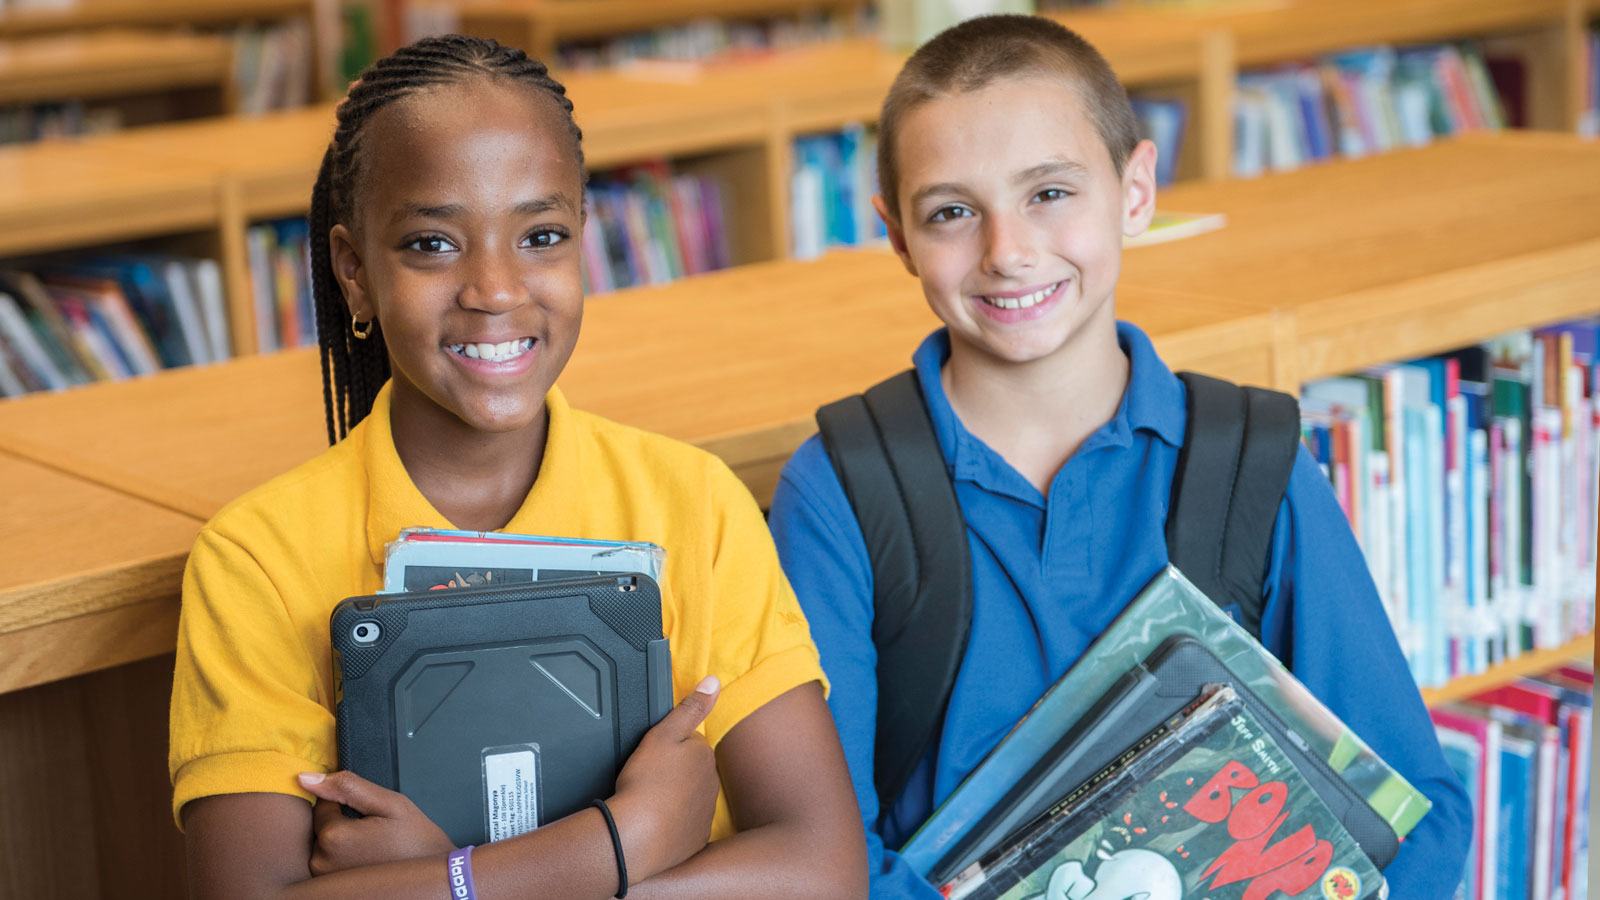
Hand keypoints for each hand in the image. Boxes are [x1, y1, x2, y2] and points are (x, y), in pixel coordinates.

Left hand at [298, 770, 456, 874]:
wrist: (431, 876)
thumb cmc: (415, 840)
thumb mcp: (389, 803)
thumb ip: (348, 786)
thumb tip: (307, 778)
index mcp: (335, 837)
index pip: (322, 805)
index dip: (347, 804)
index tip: (370, 816)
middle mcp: (322, 862)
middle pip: (320, 826)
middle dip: (342, 823)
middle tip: (373, 832)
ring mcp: (325, 878)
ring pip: (323, 844)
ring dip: (341, 841)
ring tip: (371, 848)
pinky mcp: (331, 890)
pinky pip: (327, 863)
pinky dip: (342, 858)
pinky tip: (364, 860)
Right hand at [607, 675, 722, 881]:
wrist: (636, 837)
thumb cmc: (645, 784)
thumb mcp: (663, 734)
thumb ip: (690, 707)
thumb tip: (714, 682)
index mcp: (704, 755)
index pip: (689, 743)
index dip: (667, 748)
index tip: (650, 758)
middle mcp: (711, 784)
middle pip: (690, 771)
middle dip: (672, 772)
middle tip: (645, 780)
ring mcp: (705, 814)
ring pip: (688, 798)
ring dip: (671, 798)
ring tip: (646, 803)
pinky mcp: (696, 839)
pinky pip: (684, 826)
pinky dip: (671, 824)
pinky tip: (652, 823)